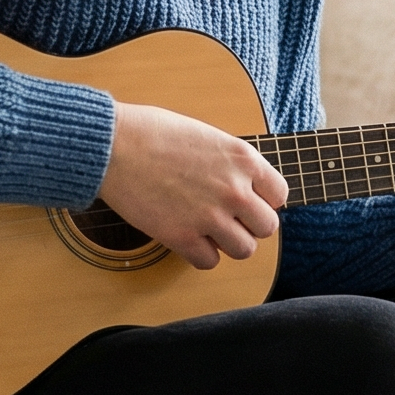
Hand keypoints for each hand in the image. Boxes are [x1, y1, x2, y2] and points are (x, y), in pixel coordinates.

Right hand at [99, 102, 287, 270]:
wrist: (114, 145)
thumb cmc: (154, 132)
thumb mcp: (209, 136)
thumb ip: (232, 164)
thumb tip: (245, 185)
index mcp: (244, 159)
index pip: (280, 195)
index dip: (264, 200)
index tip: (247, 199)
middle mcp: (234, 189)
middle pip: (267, 227)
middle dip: (249, 225)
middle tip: (229, 218)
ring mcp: (210, 215)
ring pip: (244, 249)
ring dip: (229, 243)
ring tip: (211, 231)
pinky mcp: (181, 236)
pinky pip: (209, 262)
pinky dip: (201, 255)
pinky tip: (189, 239)